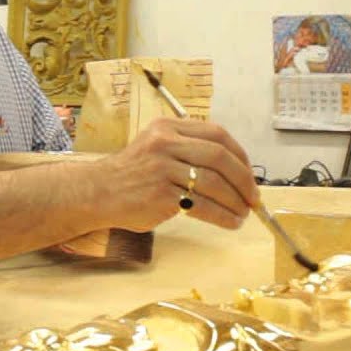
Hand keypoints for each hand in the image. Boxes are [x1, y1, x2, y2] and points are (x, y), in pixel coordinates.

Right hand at [97, 117, 258, 231]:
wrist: (97, 192)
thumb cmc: (131, 174)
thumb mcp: (155, 147)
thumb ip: (187, 149)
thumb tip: (233, 171)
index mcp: (167, 127)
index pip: (217, 134)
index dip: (241, 155)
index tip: (249, 174)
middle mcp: (165, 143)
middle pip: (220, 157)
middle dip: (244, 179)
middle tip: (253, 198)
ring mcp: (162, 169)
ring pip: (214, 183)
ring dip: (235, 201)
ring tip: (243, 214)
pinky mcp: (161, 195)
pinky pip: (202, 205)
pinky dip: (222, 216)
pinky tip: (230, 222)